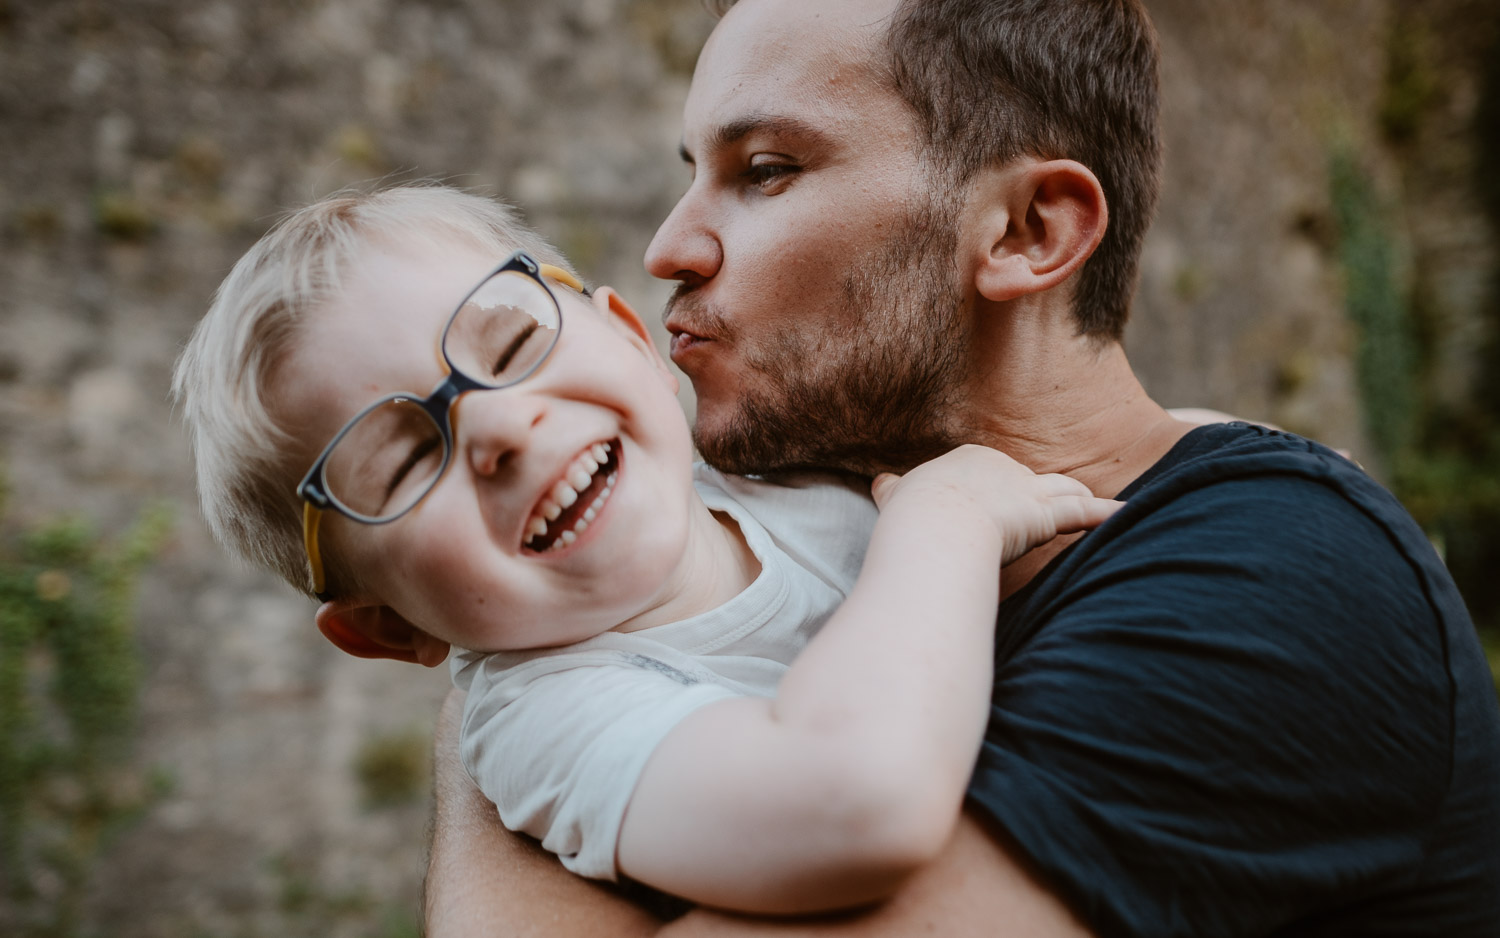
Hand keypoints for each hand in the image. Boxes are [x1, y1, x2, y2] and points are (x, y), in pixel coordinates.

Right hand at [870, 445, 1120, 566]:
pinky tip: (1128, 513)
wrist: (933, 523)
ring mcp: (1025, 489)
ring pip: (1060, 489)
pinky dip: (1107, 513)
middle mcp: (999, 467)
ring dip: (1078, 496)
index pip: (986, 473)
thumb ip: (893, 491)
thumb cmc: (912, 516)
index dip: (991, 490)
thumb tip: (882, 483)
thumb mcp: (896, 497)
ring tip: (1097, 502)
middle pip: (1026, 479)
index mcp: (965, 462)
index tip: (990, 504)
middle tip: (1046, 502)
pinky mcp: (1044, 514)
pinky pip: (1083, 513)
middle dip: (1037, 491)